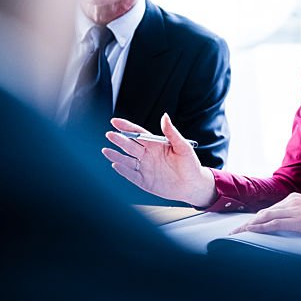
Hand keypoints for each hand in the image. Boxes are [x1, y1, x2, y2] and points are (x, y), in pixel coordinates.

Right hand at [102, 113, 216, 206]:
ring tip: (106, 150)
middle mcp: (148, 155)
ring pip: (127, 160)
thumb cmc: (190, 164)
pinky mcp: (145, 181)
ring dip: (116, 155)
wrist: (194, 185)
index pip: (138, 133)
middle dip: (119, 140)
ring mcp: (145, 168)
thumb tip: (164, 116)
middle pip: (130, 146)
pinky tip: (116, 165)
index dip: (126, 127)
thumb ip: (172, 132)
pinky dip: (123, 170)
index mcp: (156, 145)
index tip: (115, 121)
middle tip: (110, 134)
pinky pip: (131, 175)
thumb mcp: (183, 146)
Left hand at [230, 194, 300, 235]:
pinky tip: (252, 233)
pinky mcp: (298, 220)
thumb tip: (291, 226)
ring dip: (249, 226)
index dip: (256, 219)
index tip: (245, 226)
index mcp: (295, 199)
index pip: (270, 210)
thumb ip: (300, 215)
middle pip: (263, 212)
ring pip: (264, 217)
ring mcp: (294, 210)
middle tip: (233, 233)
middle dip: (247, 223)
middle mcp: (291, 202)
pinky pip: (274, 223)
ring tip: (236, 235)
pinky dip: (260, 228)